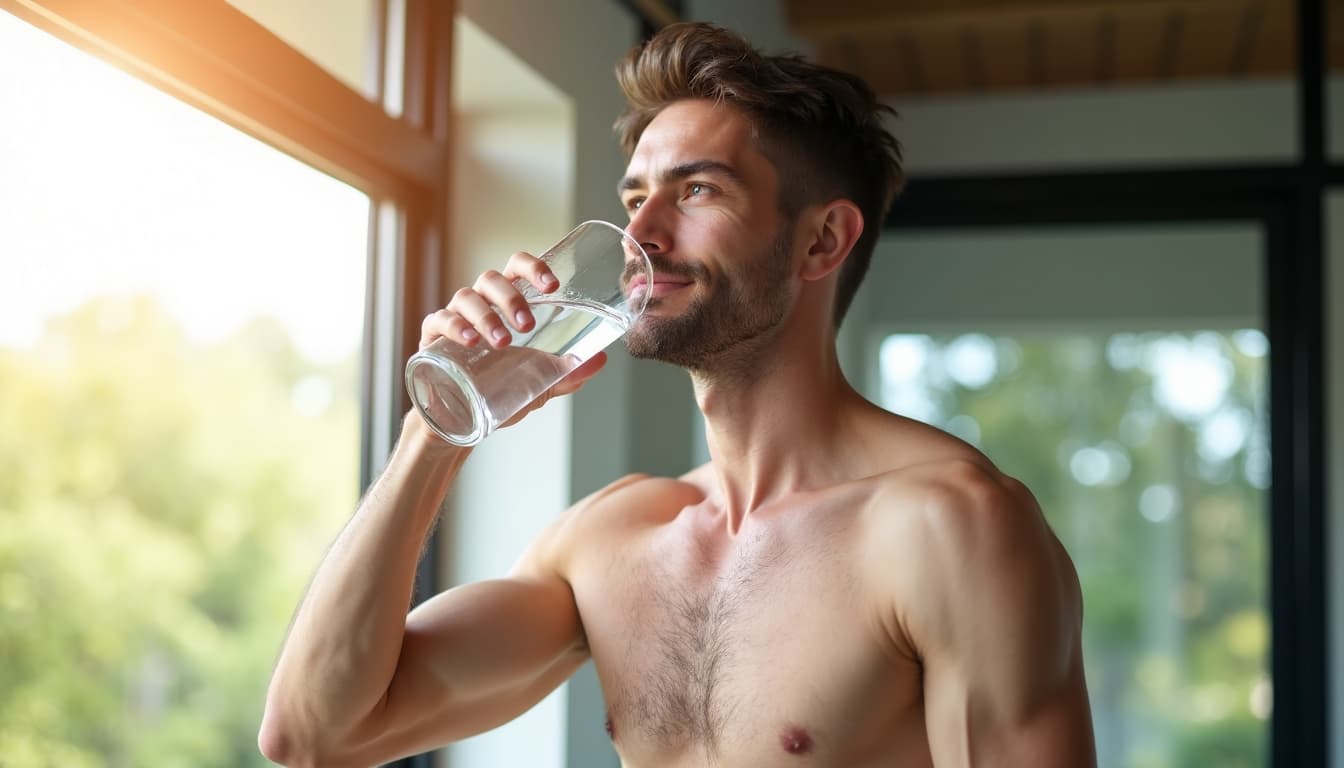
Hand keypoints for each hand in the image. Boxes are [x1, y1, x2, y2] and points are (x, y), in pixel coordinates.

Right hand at [416, 252, 609, 423]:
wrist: (460, 418)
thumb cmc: (498, 389)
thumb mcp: (536, 383)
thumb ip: (566, 372)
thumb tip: (600, 359)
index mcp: (506, 304)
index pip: (517, 269)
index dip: (533, 267)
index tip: (552, 284)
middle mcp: (480, 303)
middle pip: (492, 279)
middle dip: (511, 298)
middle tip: (527, 325)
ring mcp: (454, 317)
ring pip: (467, 297)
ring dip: (487, 316)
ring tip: (503, 342)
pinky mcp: (432, 338)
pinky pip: (438, 321)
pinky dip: (453, 326)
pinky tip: (469, 341)